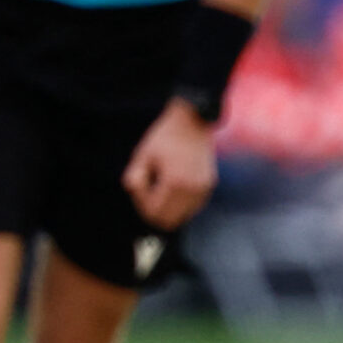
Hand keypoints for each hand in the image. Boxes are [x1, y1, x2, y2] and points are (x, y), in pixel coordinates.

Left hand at [122, 98, 217, 228]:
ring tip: (161, 185)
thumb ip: (134, 178)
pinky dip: (180, 203)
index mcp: (174, 182)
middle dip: (154, 210)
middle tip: (147, 191)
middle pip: (169, 221)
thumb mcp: (142, 154)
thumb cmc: (165, 136)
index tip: (139, 186)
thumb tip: (134, 193)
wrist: (193, 121)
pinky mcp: (208, 186)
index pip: (154, 212)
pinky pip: (191, 207)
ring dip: (168, 207)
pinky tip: (173, 185)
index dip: (141, 204)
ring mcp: (203, 189)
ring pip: (181, 217)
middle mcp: (192, 190)